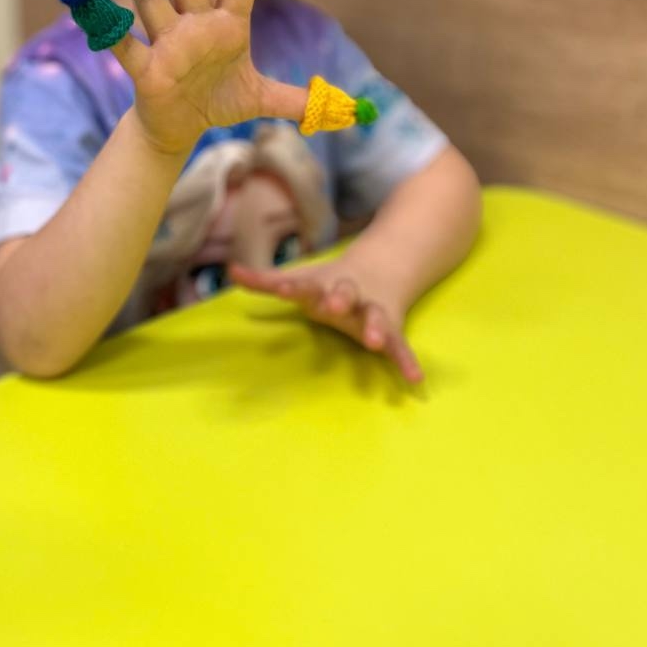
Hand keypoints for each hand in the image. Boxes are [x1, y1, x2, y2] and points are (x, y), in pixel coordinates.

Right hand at [111, 0, 306, 156]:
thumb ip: (299, 99)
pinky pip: (124, 43)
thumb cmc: (217, 102)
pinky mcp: (146, 69)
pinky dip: (106, 25)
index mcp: (228, 25)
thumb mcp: (262, 101)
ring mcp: (167, 43)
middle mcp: (195, 25)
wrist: (178, 128)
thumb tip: (342, 104)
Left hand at [228, 257, 423, 383]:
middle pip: (345, 293)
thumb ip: (267, 281)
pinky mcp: (392, 327)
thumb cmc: (332, 282)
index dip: (294, 286)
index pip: (305, 284)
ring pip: (375, 317)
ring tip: (375, 341)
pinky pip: (400, 346)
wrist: (385, 267)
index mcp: (325, 284)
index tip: (282, 288)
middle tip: (330, 305)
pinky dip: (407, 361)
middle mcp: (350, 295)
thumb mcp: (303, 279)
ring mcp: (372, 310)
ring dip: (375, 327)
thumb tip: (231, 271)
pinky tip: (415, 379)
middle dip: (338, 299)